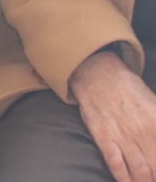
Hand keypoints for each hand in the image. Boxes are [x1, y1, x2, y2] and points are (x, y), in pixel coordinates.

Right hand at [70, 48, 155, 180]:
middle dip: (155, 177)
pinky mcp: (105, 138)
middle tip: (154, 179)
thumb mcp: (153, 102)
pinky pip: (116, 164)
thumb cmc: (127, 87)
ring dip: (145, 181)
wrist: (97, 74)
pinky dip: (124, 178)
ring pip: (140, 170)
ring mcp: (122, 136)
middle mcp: (142, 132)